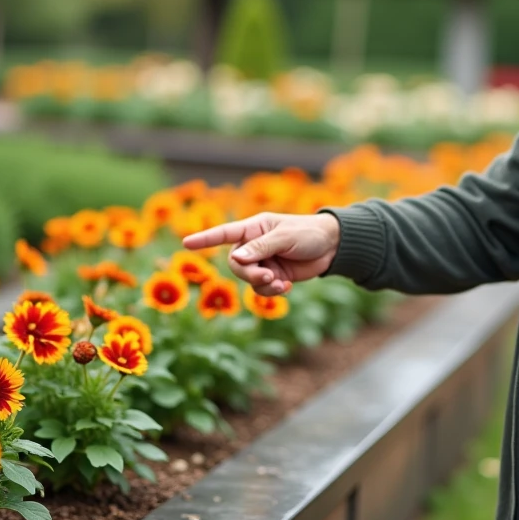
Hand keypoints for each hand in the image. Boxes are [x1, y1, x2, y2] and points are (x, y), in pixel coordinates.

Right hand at [182, 212, 340, 296]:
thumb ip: (261, 248)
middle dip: (250, 274)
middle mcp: (254, 245)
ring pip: (248, 279)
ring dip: (262, 285)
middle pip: (236, 264)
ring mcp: (263, 261)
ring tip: (281, 282)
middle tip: (268, 276)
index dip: (206, 238)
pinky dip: (272, 291)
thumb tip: (237, 258)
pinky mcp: (273, 275)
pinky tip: (287, 286)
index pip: (225, 233)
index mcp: (255, 228)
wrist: (332, 247)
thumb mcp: (285, 237)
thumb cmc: (308, 233)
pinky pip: (261, 289)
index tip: (186, 243)